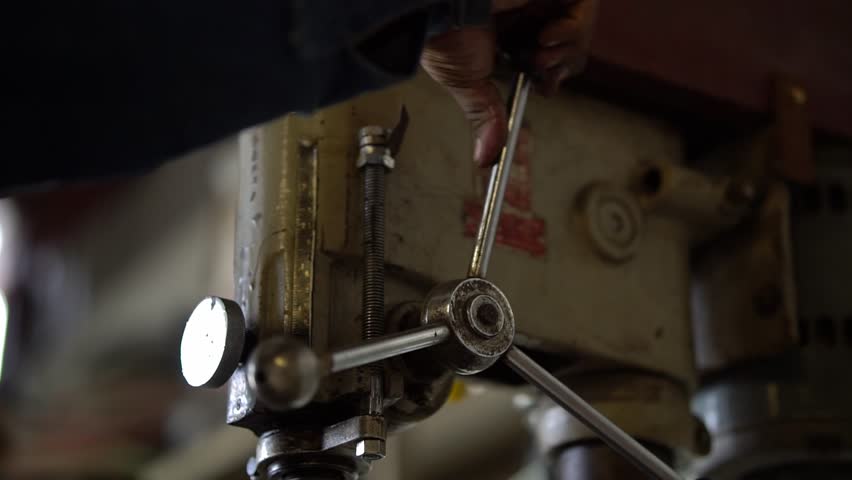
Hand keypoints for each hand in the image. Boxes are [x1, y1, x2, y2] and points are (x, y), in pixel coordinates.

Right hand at [421, 0, 597, 166]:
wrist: (440, 5)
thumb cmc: (442, 32)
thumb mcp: (465, 81)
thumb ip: (484, 115)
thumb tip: (485, 160)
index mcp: (506, 35)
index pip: (547, 60)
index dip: (550, 76)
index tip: (543, 86)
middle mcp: (527, 14)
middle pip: (568, 50)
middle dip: (558, 68)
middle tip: (537, 69)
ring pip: (580, 35)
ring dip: (564, 53)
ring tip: (536, 54)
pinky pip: (587, 8)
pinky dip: (573, 31)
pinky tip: (545, 36)